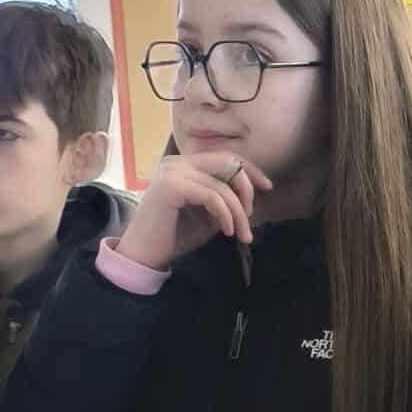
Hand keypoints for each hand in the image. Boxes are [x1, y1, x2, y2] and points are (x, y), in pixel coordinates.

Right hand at [118, 152, 269, 272]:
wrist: (144, 255)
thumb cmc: (174, 237)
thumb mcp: (207, 215)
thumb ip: (225, 200)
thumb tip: (250, 195)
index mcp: (185, 165)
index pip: (225, 157)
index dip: (250, 169)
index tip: (267, 187)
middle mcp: (177, 162)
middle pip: (227, 161)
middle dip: (247, 188)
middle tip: (251, 216)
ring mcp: (172, 172)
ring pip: (222, 183)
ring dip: (238, 211)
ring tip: (242, 234)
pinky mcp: (170, 186)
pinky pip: (211, 195)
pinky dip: (225, 214)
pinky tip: (228, 231)